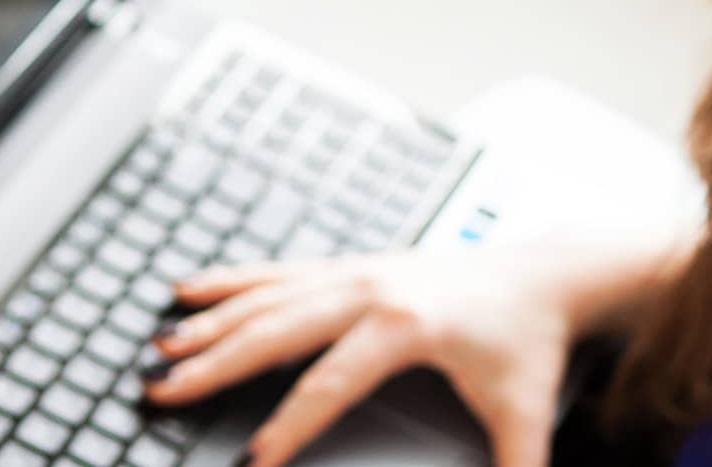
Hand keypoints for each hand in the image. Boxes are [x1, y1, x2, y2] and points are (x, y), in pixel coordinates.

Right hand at [141, 242, 583, 466]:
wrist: (549, 275)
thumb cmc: (531, 343)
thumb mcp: (524, 414)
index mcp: (410, 325)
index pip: (332, 384)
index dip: (289, 427)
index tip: (249, 462)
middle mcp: (378, 289)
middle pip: (282, 330)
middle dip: (219, 365)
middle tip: (164, 395)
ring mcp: (366, 270)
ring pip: (274, 294)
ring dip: (214, 320)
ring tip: (161, 347)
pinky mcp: (362, 264)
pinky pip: (286, 270)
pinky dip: (235, 280)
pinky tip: (191, 289)